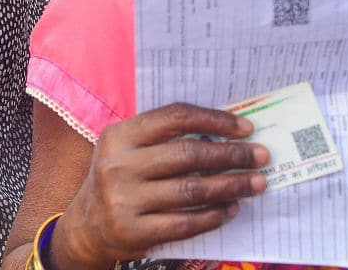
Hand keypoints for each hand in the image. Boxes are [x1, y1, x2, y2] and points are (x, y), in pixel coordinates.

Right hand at [52, 103, 269, 268]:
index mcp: (119, 136)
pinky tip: (231, 209)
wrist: (87, 226)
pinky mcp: (133, 231)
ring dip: (231, 185)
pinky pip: (185, 222)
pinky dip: (214, 215)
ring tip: (256, 183)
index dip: (214, 119)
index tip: (245, 127)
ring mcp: (124, 199)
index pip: (175, 118)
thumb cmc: (120, 178)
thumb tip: (226, 132)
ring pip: (191, 189)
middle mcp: (118, 165)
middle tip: (260, 156)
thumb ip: (165, 139)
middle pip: (188, 154)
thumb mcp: (128, 149)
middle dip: (231, 154)